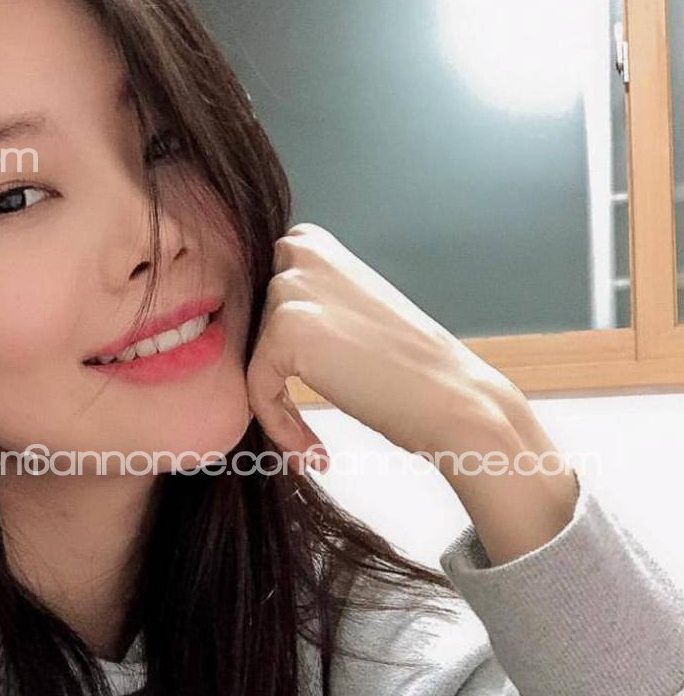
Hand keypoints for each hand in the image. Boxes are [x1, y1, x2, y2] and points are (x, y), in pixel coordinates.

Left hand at [246, 222, 521, 472]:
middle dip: (268, 380)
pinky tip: (315, 453)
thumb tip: (242, 332)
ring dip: (277, 410)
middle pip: (248, 331)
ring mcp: (292, 287)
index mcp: (313, 243)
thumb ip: (301, 307)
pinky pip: (256, 389)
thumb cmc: (406, 369)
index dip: (269, 355)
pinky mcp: (285, 329)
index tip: (294, 397)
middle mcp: (299, 252)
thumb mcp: (346, 312)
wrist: (453, 399)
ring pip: (251, 361)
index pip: (254, 302)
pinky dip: (280, 427)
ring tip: (311, 445)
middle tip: (300, 430)